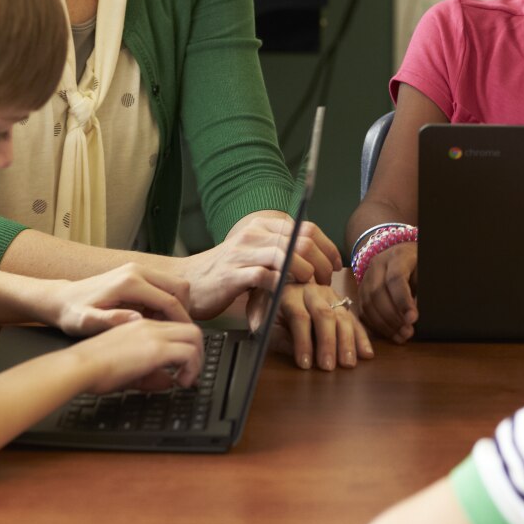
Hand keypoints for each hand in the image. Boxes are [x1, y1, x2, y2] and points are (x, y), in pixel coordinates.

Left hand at [47, 262, 191, 334]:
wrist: (61, 299)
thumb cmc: (72, 313)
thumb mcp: (85, 323)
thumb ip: (110, 321)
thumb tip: (136, 320)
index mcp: (129, 283)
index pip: (169, 299)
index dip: (181, 319)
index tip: (184, 337)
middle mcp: (137, 271)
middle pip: (179, 287)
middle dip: (184, 310)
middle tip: (176, 331)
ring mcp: (138, 269)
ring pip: (174, 285)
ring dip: (175, 306)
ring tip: (161, 326)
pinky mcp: (137, 273)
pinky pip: (164, 286)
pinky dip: (165, 302)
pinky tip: (151, 319)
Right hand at [69, 317, 204, 393]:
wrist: (77, 366)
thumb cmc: (91, 368)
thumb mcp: (126, 370)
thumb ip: (151, 375)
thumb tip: (170, 383)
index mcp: (140, 325)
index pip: (175, 328)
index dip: (186, 346)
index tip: (185, 365)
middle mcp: (149, 326)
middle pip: (190, 329)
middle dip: (198, 351)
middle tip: (192, 372)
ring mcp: (154, 335)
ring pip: (194, 337)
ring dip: (197, 359)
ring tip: (189, 378)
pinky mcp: (155, 349)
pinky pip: (188, 353)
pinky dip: (192, 367)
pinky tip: (182, 382)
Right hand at [179, 213, 325, 319]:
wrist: (187, 281)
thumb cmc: (226, 272)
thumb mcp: (255, 255)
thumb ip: (280, 251)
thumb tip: (316, 258)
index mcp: (262, 227)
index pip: (307, 227)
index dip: (327, 247)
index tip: (335, 266)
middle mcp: (254, 235)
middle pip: (301, 240)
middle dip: (321, 262)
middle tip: (325, 282)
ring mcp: (243, 253)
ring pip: (286, 255)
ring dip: (304, 273)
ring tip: (309, 287)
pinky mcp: (233, 274)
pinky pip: (265, 276)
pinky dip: (281, 286)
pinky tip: (286, 296)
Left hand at [270, 282, 374, 369]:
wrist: (279, 286)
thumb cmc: (270, 311)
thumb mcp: (265, 323)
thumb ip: (279, 338)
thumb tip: (298, 355)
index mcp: (290, 294)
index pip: (300, 318)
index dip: (303, 342)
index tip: (305, 365)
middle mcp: (312, 291)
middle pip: (324, 315)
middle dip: (328, 343)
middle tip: (329, 367)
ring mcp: (330, 294)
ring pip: (343, 316)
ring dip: (347, 342)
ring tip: (348, 364)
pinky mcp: (342, 302)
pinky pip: (355, 320)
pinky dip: (362, 338)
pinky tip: (366, 354)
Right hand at [356, 242, 417, 342]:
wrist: (402, 254)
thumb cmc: (419, 265)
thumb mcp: (425, 271)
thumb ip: (422, 290)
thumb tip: (414, 315)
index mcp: (397, 256)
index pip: (395, 278)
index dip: (403, 301)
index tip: (413, 319)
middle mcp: (377, 264)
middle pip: (378, 293)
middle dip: (393, 317)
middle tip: (408, 333)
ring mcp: (366, 277)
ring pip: (368, 304)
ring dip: (384, 325)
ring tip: (401, 337)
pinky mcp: (361, 290)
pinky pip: (363, 311)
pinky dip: (375, 326)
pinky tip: (390, 334)